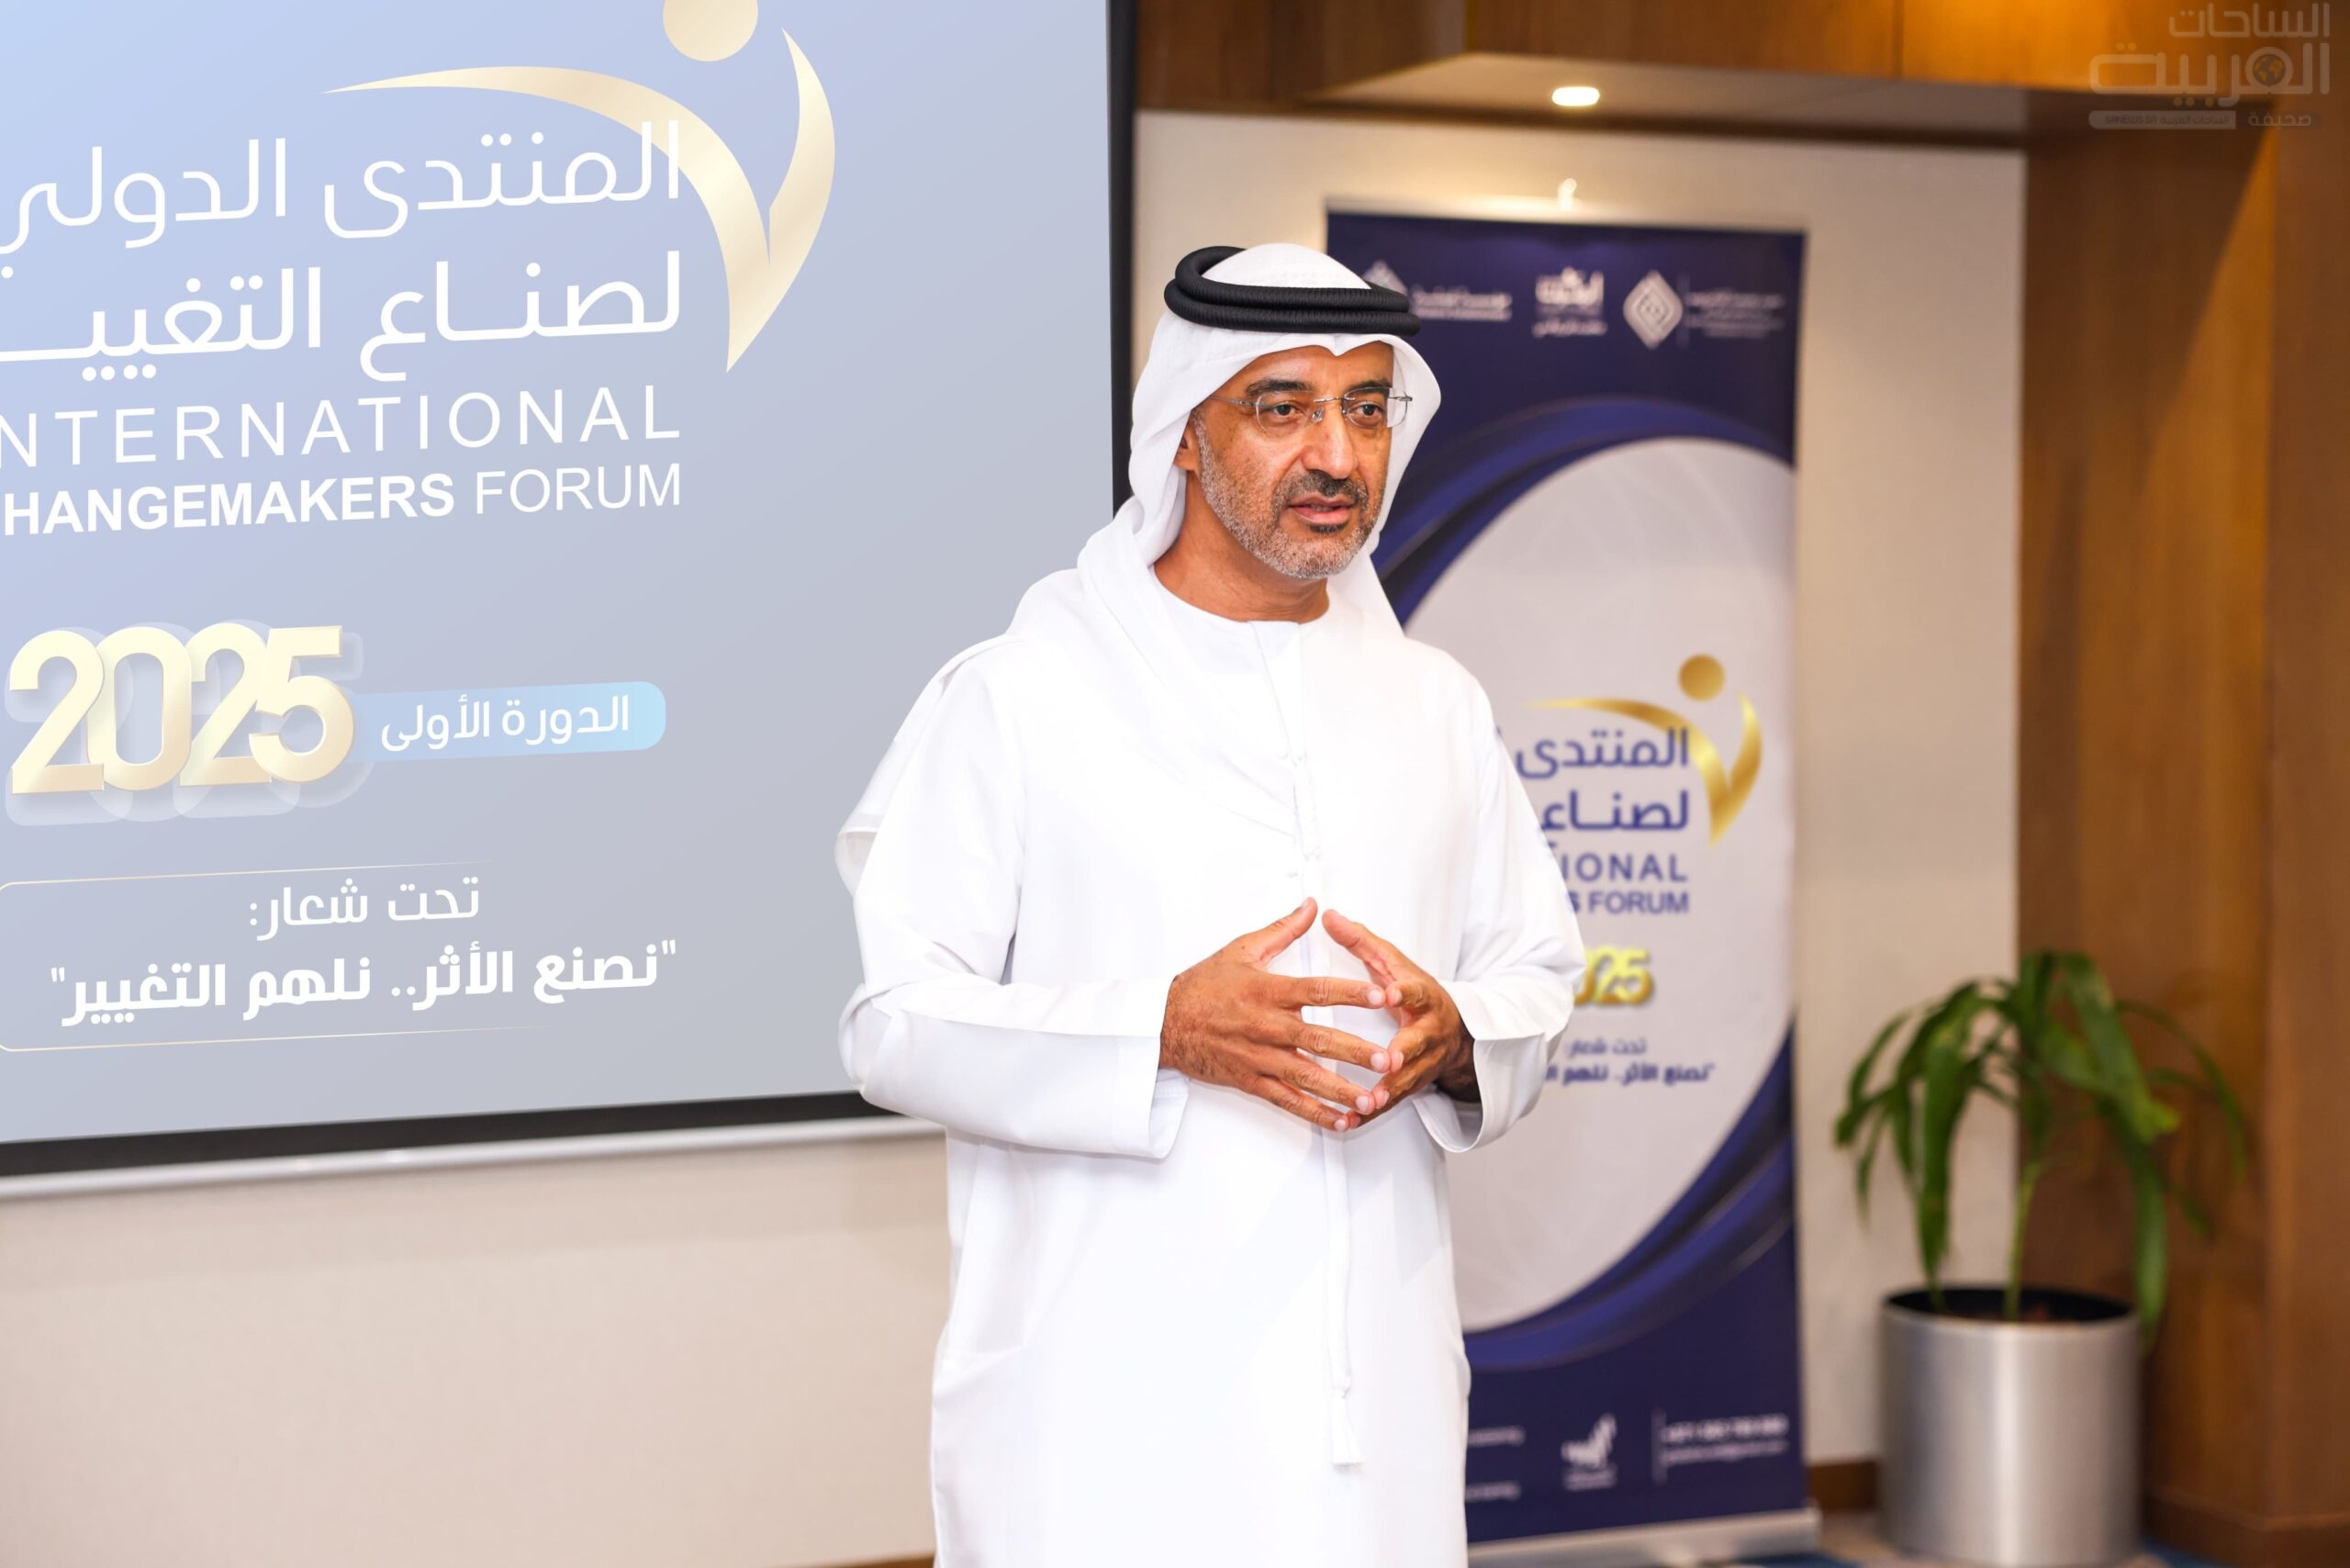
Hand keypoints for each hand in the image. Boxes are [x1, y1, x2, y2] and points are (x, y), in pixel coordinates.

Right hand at [1161, 898, 1398, 1130]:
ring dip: (1340, 1090)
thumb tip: (1310, 907)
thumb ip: (1282, 930)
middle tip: (1387, 1060)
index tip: (1380, 996)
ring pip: (1305, 1076)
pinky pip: (1287, 1100)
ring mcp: (1259, 1057)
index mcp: (1267, 991)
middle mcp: (1265, 1026)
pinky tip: (1341, 1121)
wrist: (1164, 1023)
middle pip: (1317, 1039)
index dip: (1350, 993)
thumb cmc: (1202, 986)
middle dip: (1355, 1052)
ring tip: (1371, 1100)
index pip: (1317, 991)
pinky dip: (1315, 1113)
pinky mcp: (1251, 1080)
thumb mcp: (1241, 949)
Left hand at [1320, 909, 1473, 1122]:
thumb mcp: (1394, 964)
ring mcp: (1422, 1063)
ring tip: (1367, 1101)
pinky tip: (1351, 1121)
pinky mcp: (1410, 1086)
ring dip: (1387, 1092)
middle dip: (1403, 1053)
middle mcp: (1427, 1033)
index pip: (1414, 992)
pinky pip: (1391, 1103)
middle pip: (1416, 1044)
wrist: (1454, 1032)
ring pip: (1405, 1080)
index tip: (1390, 994)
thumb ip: (1362, 942)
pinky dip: (1372, 1114)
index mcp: (1423, 998)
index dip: (1403, 993)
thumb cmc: (1413, 994)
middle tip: (1389, 1060)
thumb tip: (1328, 915)